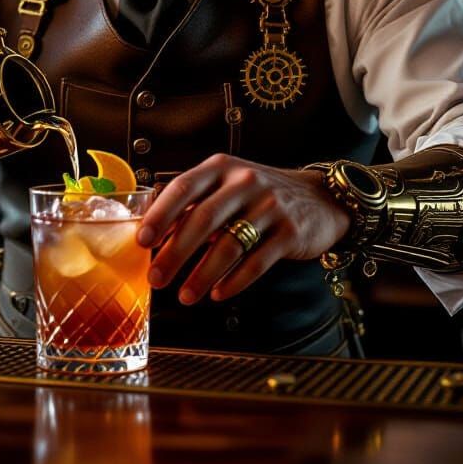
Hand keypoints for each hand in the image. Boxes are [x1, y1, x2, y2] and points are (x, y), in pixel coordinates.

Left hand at [135, 153, 351, 304]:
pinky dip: (234, 281)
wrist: (320, 198)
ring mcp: (270, 206)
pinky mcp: (290, 232)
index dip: (161, 215)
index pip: (184, 187)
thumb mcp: (227, 185)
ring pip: (228, 245)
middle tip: (156, 278)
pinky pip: (256, 262)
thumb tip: (153, 226)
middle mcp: (245, 182)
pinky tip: (218, 293)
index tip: (142, 241)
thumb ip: (194, 201)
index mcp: (222, 167)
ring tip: (184, 296)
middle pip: (202, 220)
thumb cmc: (260, 194)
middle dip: (175, 253)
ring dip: (202, 275)